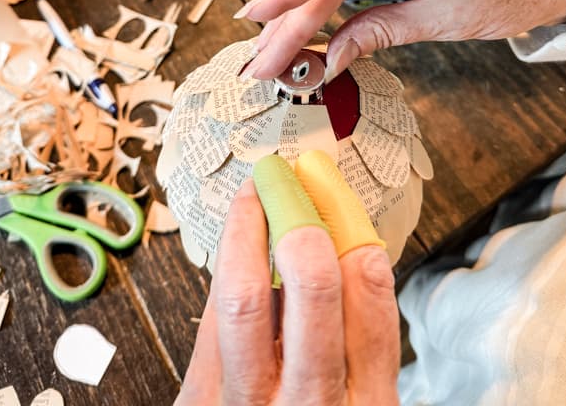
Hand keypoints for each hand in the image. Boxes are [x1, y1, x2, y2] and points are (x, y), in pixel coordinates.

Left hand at [176, 177, 399, 404]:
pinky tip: (238, 245)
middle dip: (300, 219)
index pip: (368, 301)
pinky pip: (210, 322)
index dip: (352, 233)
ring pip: (243, 296)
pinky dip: (228, 271)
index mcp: (364, 405)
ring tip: (255, 195)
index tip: (338, 197)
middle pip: (309, 288)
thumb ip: (353, 342)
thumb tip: (341, 251)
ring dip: (249, 230)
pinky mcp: (197, 403)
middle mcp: (308, 404)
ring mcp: (246, 404)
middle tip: (291, 182)